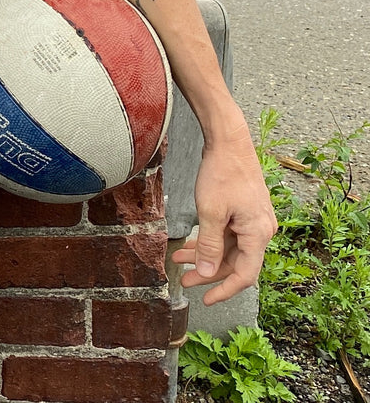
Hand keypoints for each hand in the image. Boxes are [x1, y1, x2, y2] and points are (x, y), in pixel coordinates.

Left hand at [170, 128, 277, 303]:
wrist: (229, 141)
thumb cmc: (222, 173)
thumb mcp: (211, 212)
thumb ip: (211, 246)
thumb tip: (208, 275)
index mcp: (258, 234)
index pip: (244, 275)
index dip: (225, 290)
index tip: (207, 300)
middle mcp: (261, 230)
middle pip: (236, 262)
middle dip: (209, 273)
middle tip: (185, 281)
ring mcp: (254, 220)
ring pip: (229, 248)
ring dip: (206, 255)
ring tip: (180, 261)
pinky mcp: (245, 211)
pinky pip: (228, 233)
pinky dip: (210, 239)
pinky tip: (190, 243)